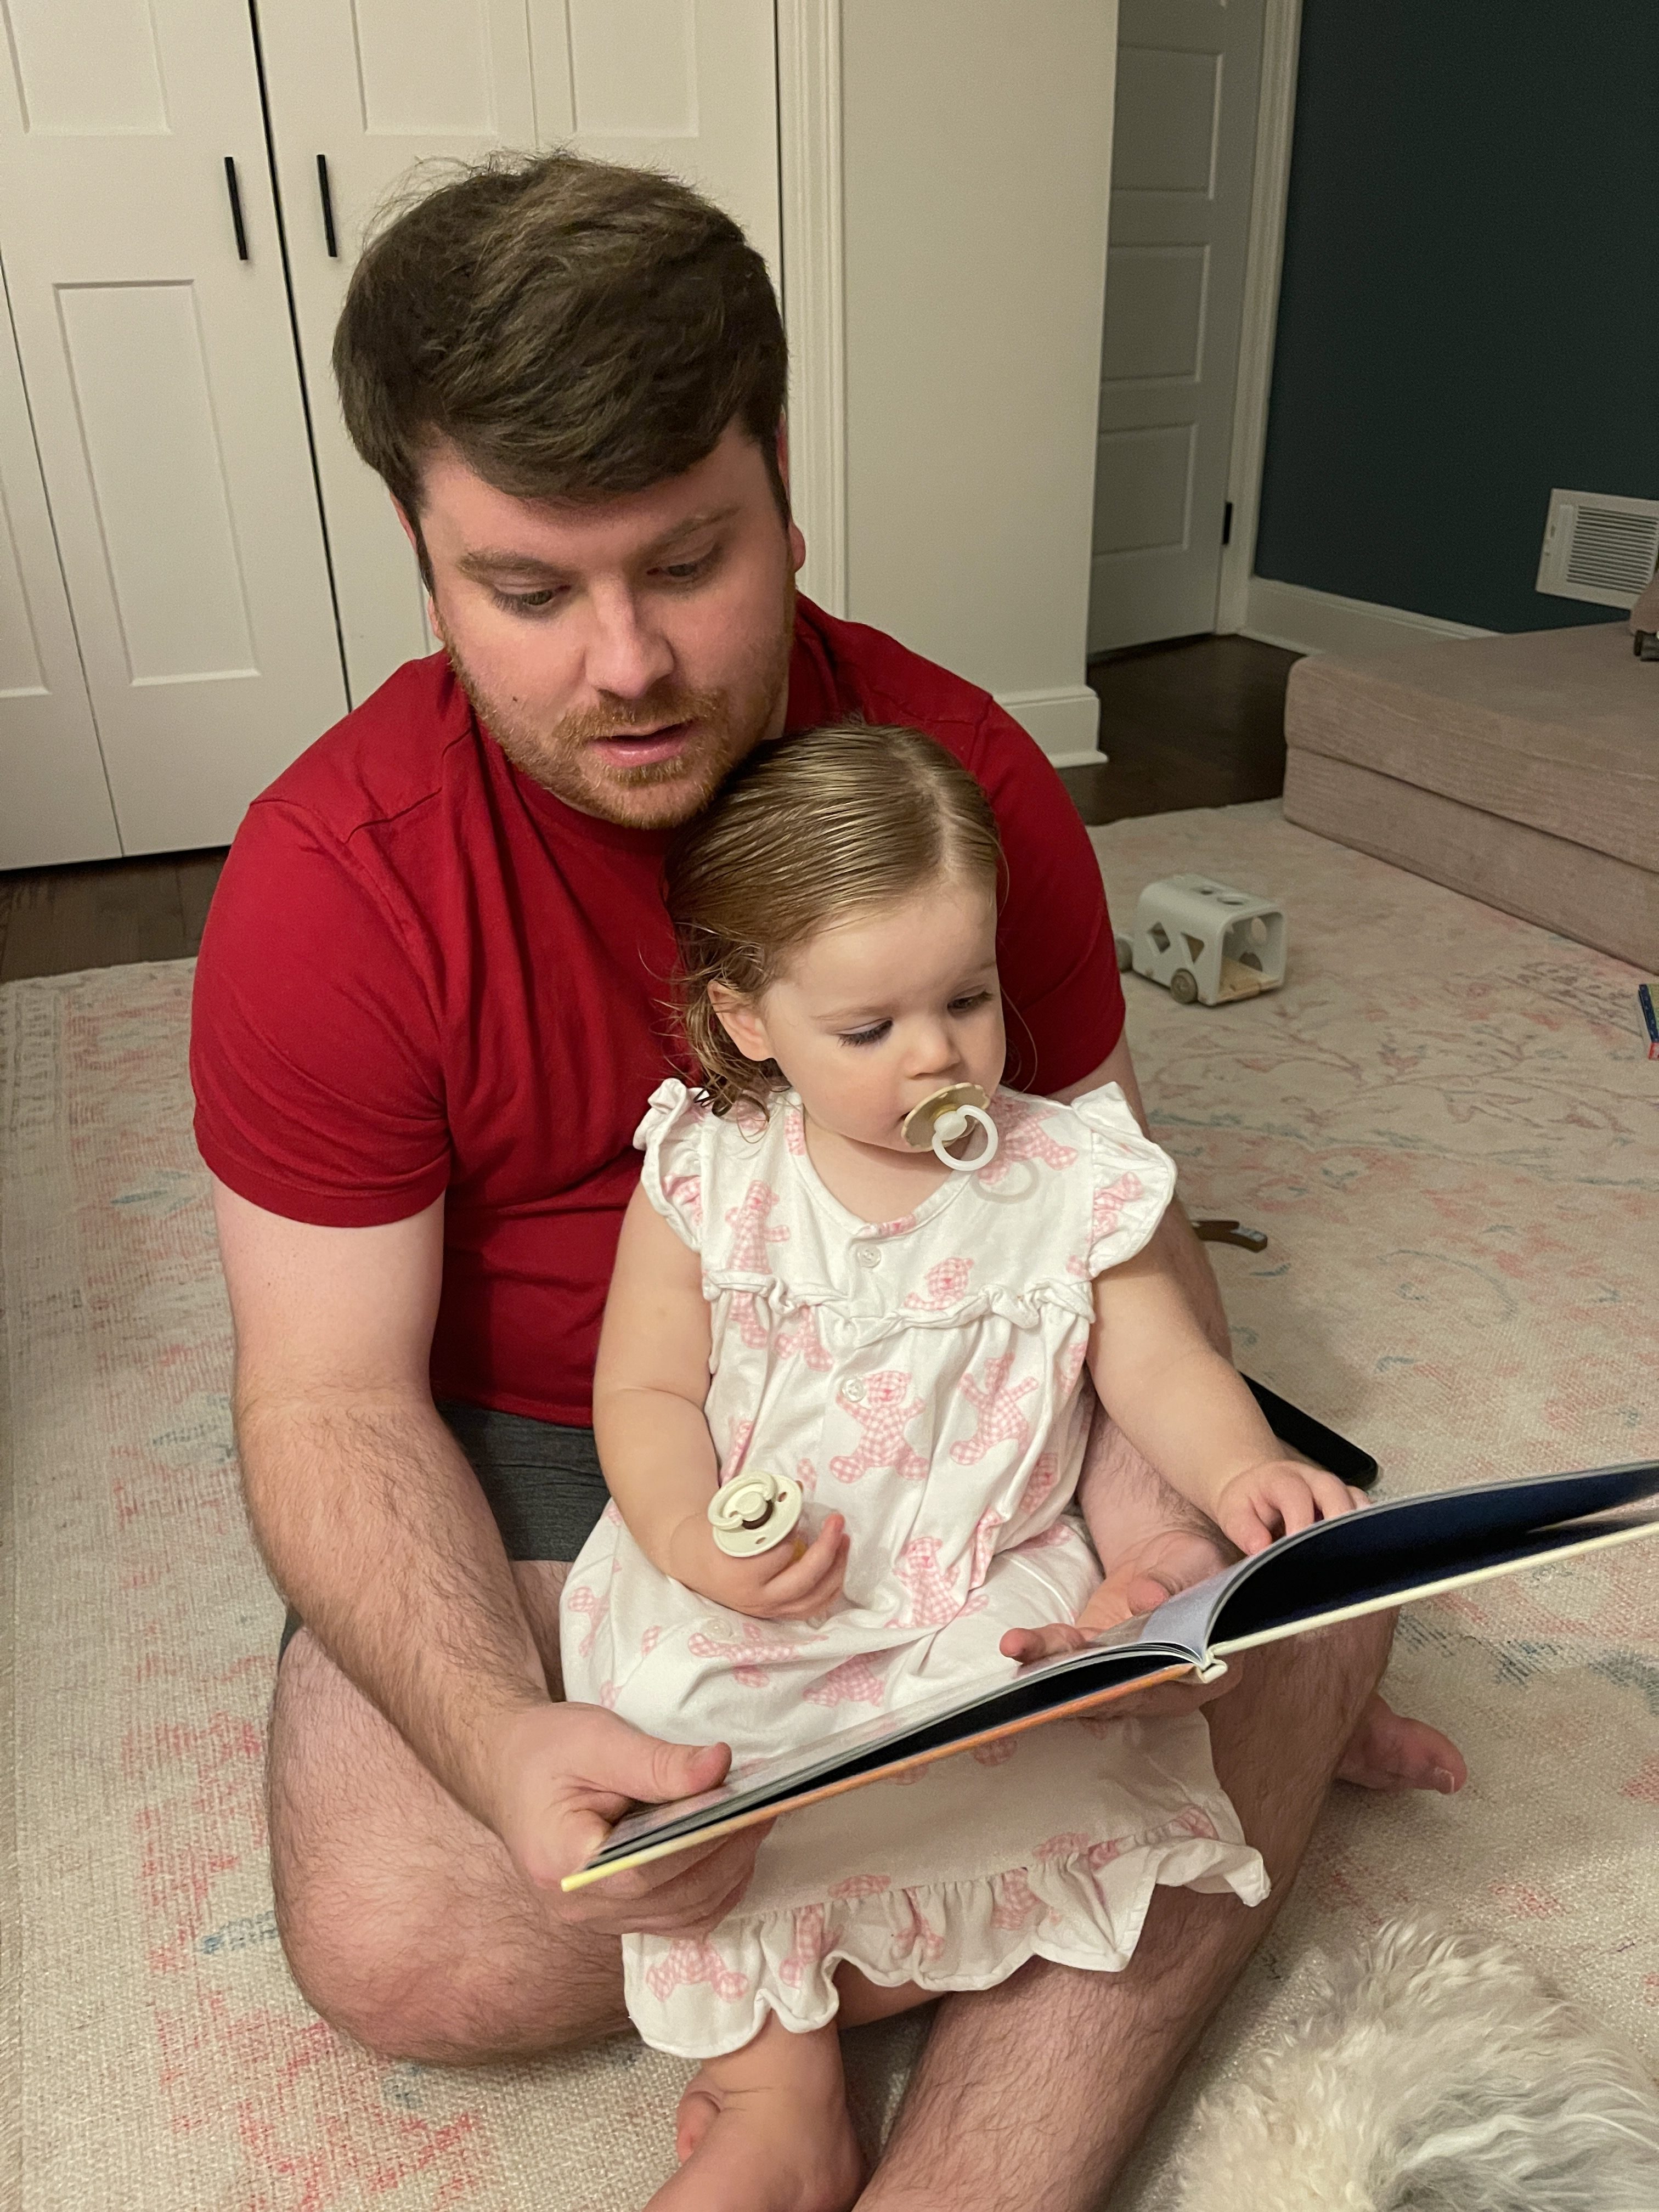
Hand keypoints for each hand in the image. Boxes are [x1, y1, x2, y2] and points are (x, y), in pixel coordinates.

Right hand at [487, 1697, 772, 1936]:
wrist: (508, 1770)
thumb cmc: (546, 1750)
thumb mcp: (598, 1740)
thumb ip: (658, 1762)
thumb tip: (720, 1766)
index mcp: (564, 1863)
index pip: (647, 1869)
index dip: (703, 1841)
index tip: (745, 1806)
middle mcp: (580, 1906)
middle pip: (673, 1896)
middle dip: (727, 1854)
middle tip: (765, 1808)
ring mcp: (596, 1919)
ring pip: (682, 1916)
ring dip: (727, 1875)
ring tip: (755, 1826)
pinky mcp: (614, 1916)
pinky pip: (675, 1919)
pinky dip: (712, 1891)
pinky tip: (731, 1854)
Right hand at [667, 1508, 849, 1620]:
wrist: (693, 1563)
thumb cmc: (711, 1535)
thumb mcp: (728, 1516)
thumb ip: (761, 1506)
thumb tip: (797, 1490)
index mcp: (739, 1572)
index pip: (778, 1554)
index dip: (794, 1529)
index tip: (800, 1511)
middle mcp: (755, 1598)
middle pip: (804, 1580)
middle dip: (827, 1550)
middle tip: (837, 1521)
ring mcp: (767, 1610)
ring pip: (814, 1599)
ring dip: (836, 1569)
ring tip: (844, 1541)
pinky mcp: (776, 1614)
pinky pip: (811, 1608)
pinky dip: (829, 1588)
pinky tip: (838, 1566)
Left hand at [999, 1540, 1241, 1717]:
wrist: (1172, 1559)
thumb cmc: (1199, 1566)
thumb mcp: (1198, 1565)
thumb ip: (1174, 1584)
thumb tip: (1145, 1597)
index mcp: (1208, 1670)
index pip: (1170, 1686)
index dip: (1136, 1688)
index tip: (1107, 1689)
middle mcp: (1164, 1683)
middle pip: (1121, 1693)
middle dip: (1082, 1692)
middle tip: (1051, 1693)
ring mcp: (1126, 1670)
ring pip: (1087, 1679)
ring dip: (1050, 1671)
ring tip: (1021, 1652)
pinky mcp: (1097, 1652)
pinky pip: (1068, 1655)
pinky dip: (1043, 1650)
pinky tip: (1018, 1644)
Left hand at [1212, 1458, 1366, 1554]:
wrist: (1258, 1488)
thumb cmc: (1248, 1503)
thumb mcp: (1233, 1513)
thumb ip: (1244, 1530)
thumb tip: (1261, 1549)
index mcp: (1282, 1478)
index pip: (1295, 1494)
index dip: (1299, 1520)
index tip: (1297, 1546)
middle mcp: (1313, 1480)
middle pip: (1336, 1492)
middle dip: (1337, 1523)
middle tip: (1333, 1555)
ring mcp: (1335, 1490)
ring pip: (1356, 1502)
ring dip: (1356, 1529)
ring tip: (1352, 1558)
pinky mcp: (1349, 1503)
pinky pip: (1366, 1513)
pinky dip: (1366, 1532)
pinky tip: (1361, 1556)